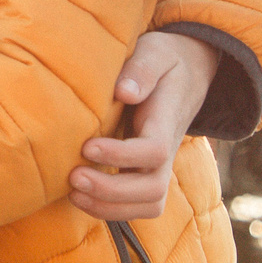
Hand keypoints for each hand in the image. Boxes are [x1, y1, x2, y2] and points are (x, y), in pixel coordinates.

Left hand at [69, 29, 221, 220]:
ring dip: (110, 207)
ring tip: (73, 192)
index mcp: (166, 121)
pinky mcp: (146, 171)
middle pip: (153, 189)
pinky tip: (80, 196)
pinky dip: (111, 209)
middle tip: (74, 177)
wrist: (188, 73)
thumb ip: (141, 70)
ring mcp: (159, 165)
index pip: (155, 150)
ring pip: (148, 204)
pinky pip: (138, 204)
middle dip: (112, 191)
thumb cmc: (164, 61)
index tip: (87, 147)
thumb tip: (124, 92)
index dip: (122, 155)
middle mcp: (166, 150)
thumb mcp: (156, 53)